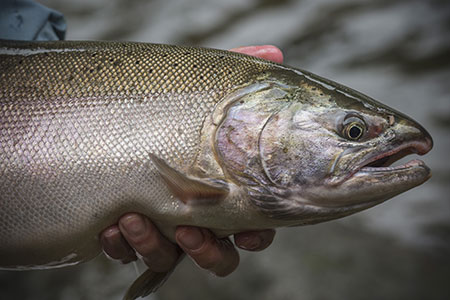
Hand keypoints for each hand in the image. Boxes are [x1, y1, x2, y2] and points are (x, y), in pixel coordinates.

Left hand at [100, 45, 281, 275]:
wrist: (117, 116)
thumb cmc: (172, 108)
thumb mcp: (203, 89)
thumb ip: (237, 75)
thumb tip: (274, 54)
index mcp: (224, 193)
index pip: (253, 226)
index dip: (254, 235)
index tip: (245, 232)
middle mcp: (198, 216)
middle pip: (217, 255)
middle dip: (206, 251)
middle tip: (186, 232)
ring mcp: (163, 226)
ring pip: (169, 257)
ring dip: (153, 246)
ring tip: (133, 219)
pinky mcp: (131, 232)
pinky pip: (128, 253)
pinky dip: (120, 246)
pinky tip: (111, 227)